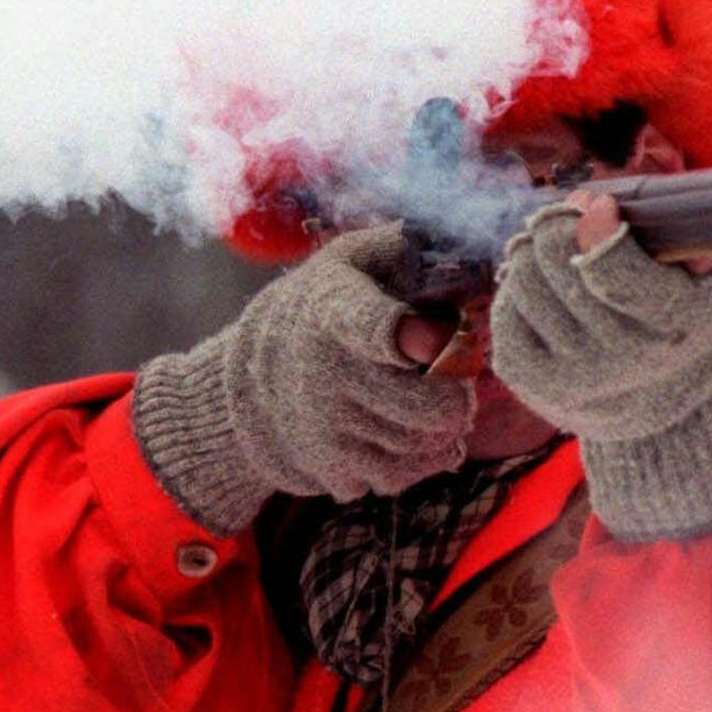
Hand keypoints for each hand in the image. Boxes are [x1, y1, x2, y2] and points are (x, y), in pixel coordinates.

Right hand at [132, 224, 474, 530]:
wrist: (253, 376)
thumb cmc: (324, 307)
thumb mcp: (351, 261)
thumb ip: (401, 246)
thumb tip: (455, 235)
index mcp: (334, 311)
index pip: (375, 328)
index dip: (412, 337)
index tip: (432, 339)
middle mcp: (326, 374)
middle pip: (439, 406)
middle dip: (459, 391)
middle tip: (445, 374)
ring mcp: (327, 429)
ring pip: (430, 446)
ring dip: (441, 427)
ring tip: (422, 398)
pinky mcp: (331, 470)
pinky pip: (404, 476)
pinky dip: (417, 458)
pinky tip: (401, 429)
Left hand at [487, 197, 711, 541]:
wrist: (667, 400)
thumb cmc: (689, 319)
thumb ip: (697, 242)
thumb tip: (627, 218)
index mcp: (672, 323)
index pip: (611, 271)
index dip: (594, 224)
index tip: (598, 203)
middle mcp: (620, 357)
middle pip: (555, 260)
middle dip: (558, 223)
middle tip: (571, 213)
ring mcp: (572, 375)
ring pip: (523, 280)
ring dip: (533, 252)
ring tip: (555, 249)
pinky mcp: (532, 382)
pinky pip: (504, 312)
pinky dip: (517, 290)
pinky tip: (544, 289)